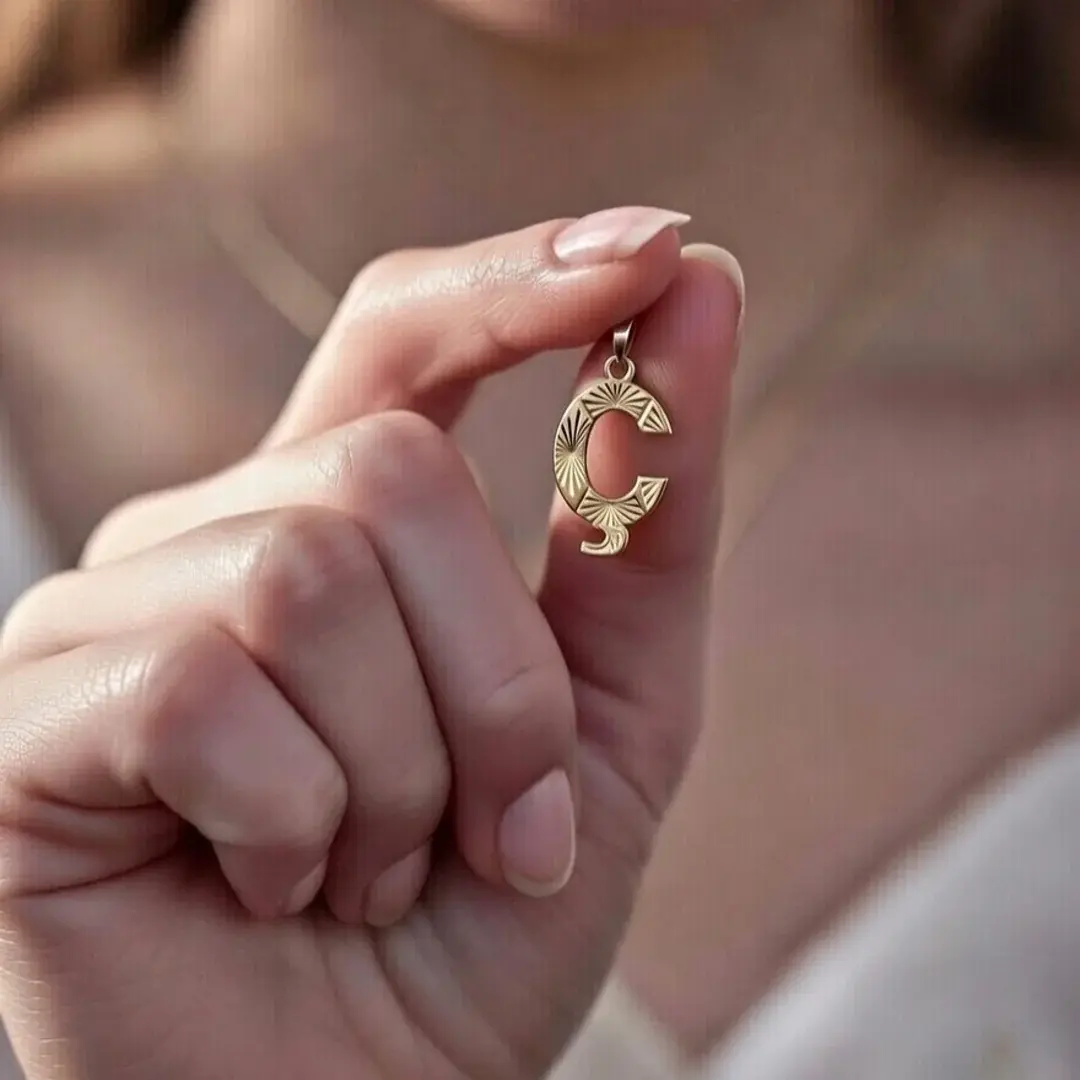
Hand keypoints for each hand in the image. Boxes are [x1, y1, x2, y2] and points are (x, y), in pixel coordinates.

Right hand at [0, 211, 741, 1079]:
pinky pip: (204, 691)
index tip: (657, 248)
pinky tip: (273, 890)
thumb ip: (641, 518)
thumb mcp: (610, 715)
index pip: (408, 333)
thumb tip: (699, 286)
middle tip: (502, 826)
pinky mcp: (32, 715)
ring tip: (374, 871)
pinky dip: (299, 825)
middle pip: (388, 469)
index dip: (523, 279)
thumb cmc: (476, 919)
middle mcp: (208, 538)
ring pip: (311, 572)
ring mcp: (107, 617)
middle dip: (498, 678)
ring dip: (408, 768)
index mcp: (332, 526)